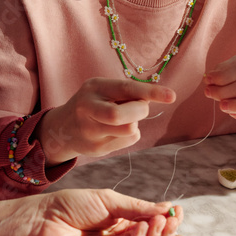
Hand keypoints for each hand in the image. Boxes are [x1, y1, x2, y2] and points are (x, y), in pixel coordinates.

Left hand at [16, 188, 182, 235]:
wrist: (44, 221)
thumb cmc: (72, 205)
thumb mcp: (109, 200)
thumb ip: (137, 207)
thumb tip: (166, 207)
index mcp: (123, 221)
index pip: (151, 222)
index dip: (165, 218)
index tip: (178, 212)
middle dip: (164, 229)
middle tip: (173, 221)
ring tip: (159, 224)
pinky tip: (141, 233)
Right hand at [36, 78, 175, 164]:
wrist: (63, 127)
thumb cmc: (93, 103)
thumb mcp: (103, 90)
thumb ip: (126, 92)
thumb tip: (153, 99)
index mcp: (94, 87)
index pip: (126, 89)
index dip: (150, 92)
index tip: (172, 96)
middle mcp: (88, 108)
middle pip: (125, 116)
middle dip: (140, 111)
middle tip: (139, 107)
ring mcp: (90, 131)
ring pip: (130, 130)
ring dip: (134, 124)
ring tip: (123, 119)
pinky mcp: (96, 149)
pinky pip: (128, 141)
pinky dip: (129, 135)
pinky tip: (115, 131)